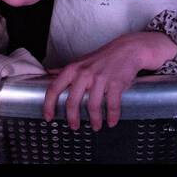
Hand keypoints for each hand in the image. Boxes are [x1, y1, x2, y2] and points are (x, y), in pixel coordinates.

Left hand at [43, 31, 176, 130]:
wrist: (128, 49)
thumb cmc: (102, 58)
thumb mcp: (81, 62)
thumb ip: (66, 71)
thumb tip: (48, 75)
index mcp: (73, 69)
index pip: (54, 88)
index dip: (48, 105)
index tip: (48, 117)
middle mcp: (84, 74)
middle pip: (72, 102)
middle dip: (72, 119)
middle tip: (74, 127)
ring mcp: (100, 78)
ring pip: (93, 107)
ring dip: (94, 121)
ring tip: (95, 127)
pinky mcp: (116, 83)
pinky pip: (112, 105)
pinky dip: (112, 116)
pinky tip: (111, 122)